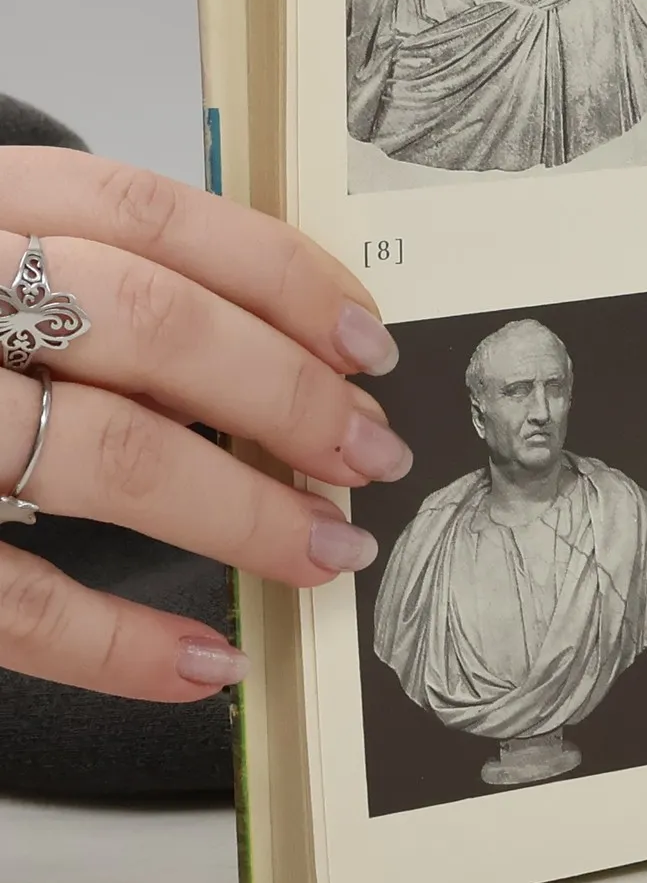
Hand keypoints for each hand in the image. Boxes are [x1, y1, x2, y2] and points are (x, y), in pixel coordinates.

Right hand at [0, 150, 408, 700]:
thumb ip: (88, 277)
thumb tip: (289, 353)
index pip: (151, 216)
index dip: (282, 279)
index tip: (371, 344)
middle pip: (148, 327)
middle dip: (287, 398)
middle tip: (374, 456)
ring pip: (101, 456)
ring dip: (239, 514)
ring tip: (326, 554)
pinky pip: (3, 597)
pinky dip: (118, 641)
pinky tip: (205, 666)